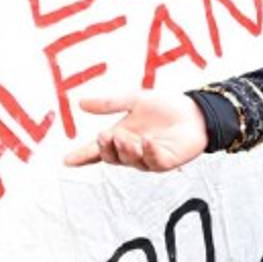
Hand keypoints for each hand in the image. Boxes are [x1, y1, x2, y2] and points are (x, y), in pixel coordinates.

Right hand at [64, 92, 208, 171]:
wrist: (195, 110)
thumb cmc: (166, 107)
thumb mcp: (135, 99)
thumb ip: (110, 103)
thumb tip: (80, 103)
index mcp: (121, 138)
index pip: (97, 150)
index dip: (82, 156)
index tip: (67, 160)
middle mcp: (132, 151)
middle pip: (112, 157)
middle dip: (107, 149)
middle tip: (106, 135)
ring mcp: (148, 158)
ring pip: (131, 161)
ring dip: (126, 150)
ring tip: (126, 137)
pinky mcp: (166, 161)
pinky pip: (154, 162)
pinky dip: (149, 152)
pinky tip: (147, 142)